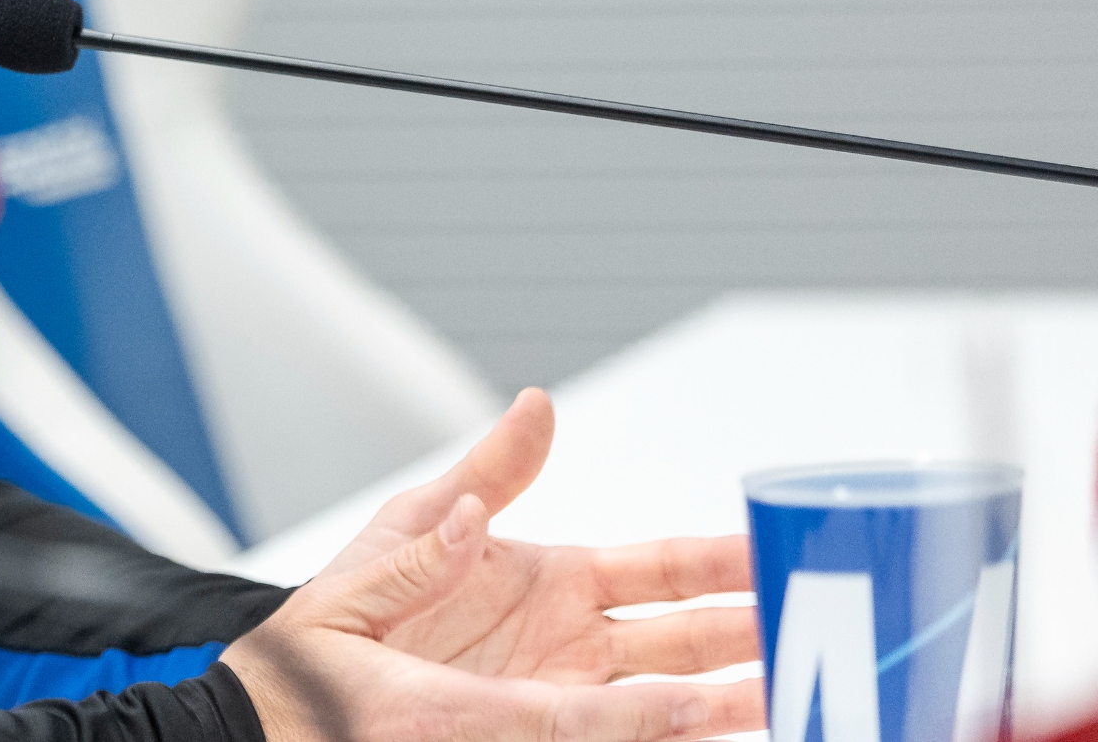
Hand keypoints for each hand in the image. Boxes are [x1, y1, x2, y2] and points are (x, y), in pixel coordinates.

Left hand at [221, 390, 762, 741]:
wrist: (280, 698)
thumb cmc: (337, 616)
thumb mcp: (408, 528)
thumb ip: (486, 476)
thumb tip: (539, 405)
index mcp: (552, 583)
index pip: (663, 569)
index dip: (726, 560)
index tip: (786, 542)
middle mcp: (572, 645)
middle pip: (691, 637)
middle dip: (760, 628)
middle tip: (833, 618)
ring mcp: (560, 698)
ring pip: (673, 701)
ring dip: (740, 695)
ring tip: (811, 690)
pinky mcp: (534, 736)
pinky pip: (615, 737)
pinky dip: (671, 732)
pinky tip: (721, 726)